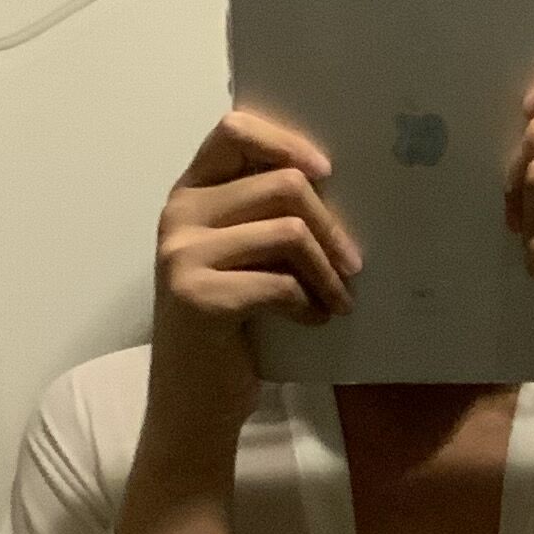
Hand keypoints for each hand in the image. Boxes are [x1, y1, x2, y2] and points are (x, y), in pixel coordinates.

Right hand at [144, 106, 357, 454]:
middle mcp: (179, 215)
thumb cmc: (230, 328)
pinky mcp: (197, 296)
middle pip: (280, 183)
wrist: (193, 404)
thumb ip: (264, 216)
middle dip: (331, 225)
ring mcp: (182, 255)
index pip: (234, 129)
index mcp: (191, 194)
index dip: (287, 142)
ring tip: (339, 298)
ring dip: (328, 271)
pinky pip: (279, 283)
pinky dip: (310, 304)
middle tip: (354, 263)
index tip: (328, 172)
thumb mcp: (242, 260)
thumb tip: (338, 184)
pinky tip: (314, 321)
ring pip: (288, 232)